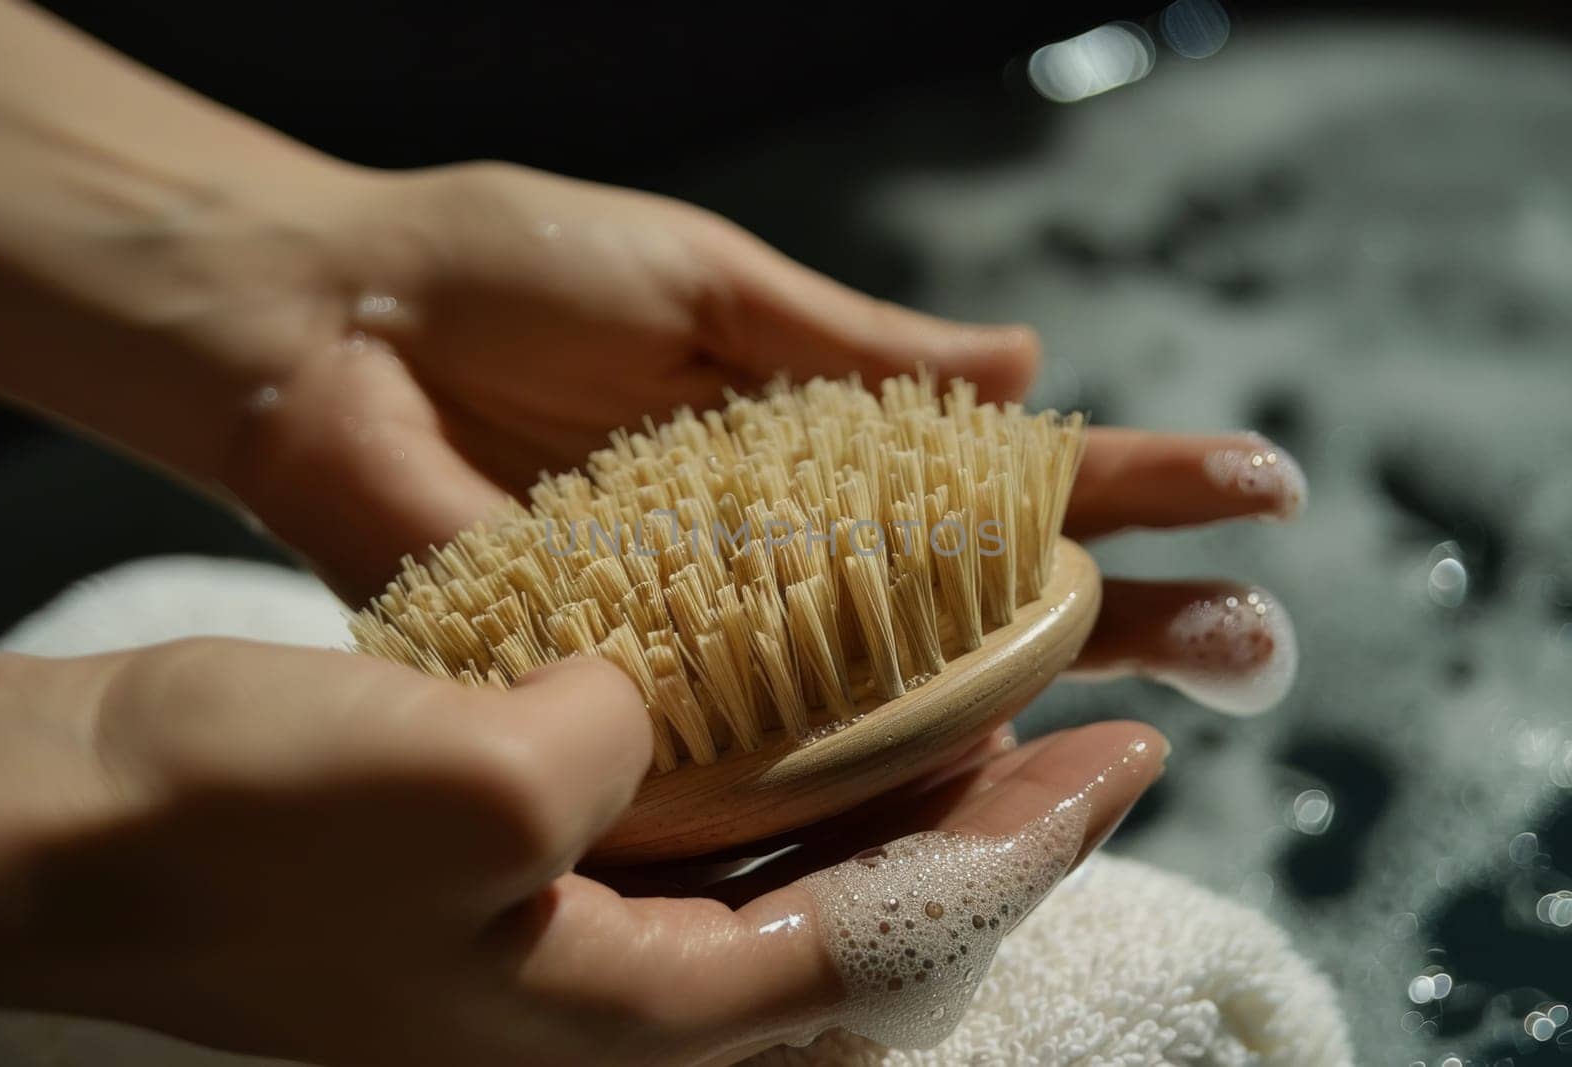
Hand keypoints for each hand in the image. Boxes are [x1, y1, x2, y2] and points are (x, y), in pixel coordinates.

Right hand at [0, 641, 1162, 1065]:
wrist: (75, 830)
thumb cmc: (233, 831)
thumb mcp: (445, 781)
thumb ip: (608, 751)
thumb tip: (661, 705)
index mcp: (622, 1021)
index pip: (883, 941)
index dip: (1017, 846)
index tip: (1120, 754)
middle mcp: (614, 1000)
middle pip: (863, 926)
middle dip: (985, 832)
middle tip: (1079, 725)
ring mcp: (571, 942)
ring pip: (795, 880)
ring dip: (897, 798)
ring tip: (982, 702)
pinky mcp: (528, 875)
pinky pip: (704, 836)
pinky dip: (782, 774)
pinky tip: (813, 702)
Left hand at [213, 164, 1306, 713]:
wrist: (322, 334)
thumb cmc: (502, 275)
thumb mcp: (700, 286)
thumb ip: (851, 348)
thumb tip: (1022, 367)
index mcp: (814, 442)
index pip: (998, 478)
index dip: (1128, 484)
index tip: (1255, 488)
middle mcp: (788, 553)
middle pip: (980, 603)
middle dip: (1128, 614)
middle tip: (1261, 641)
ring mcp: (721, 634)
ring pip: (899, 692)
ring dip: (1038, 704)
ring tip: (1182, 698)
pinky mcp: (632, 690)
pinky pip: (766, 745)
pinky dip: (869, 767)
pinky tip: (981, 773)